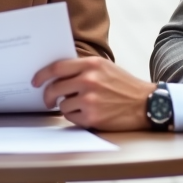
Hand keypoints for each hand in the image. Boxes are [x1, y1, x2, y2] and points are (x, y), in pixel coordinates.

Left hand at [32, 58, 154, 131]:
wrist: (147, 103)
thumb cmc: (124, 85)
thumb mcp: (105, 68)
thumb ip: (83, 68)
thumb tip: (57, 75)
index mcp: (91, 64)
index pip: (57, 68)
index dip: (42, 75)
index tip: (35, 81)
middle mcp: (89, 80)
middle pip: (54, 88)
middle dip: (48, 95)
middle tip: (47, 100)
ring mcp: (90, 100)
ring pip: (62, 105)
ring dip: (66, 107)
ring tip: (81, 106)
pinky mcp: (92, 117)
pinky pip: (71, 117)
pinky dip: (75, 117)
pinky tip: (88, 114)